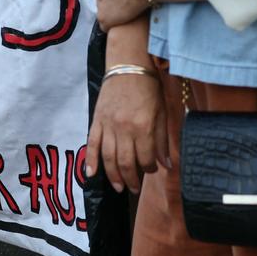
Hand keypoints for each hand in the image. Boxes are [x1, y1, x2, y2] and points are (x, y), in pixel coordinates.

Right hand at [87, 65, 168, 193]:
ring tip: (118, 187)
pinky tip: (91, 174)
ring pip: (108, 157)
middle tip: (133, 189)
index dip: (149, 168)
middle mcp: (124, 129)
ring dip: (113, 175)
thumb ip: (162, 140)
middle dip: (130, 179)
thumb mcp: (162, 113)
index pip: (145, 158)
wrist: (128, 66)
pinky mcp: (97, 120)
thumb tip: (166, 164)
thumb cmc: (149, 89)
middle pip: (125, 162)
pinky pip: (92, 143)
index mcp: (143, 127)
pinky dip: (90, 160)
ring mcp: (108, 125)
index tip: (151, 169)